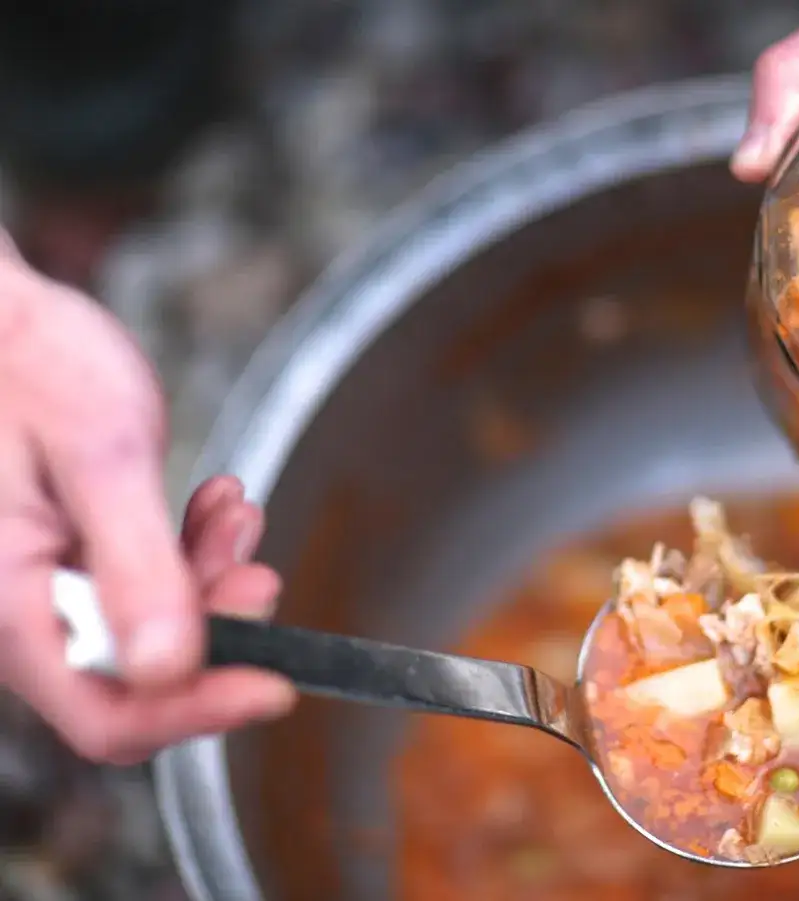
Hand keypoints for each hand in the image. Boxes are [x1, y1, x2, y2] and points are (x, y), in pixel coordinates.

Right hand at [0, 251, 293, 762]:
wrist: (3, 320)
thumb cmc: (30, 363)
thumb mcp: (101, 458)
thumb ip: (135, 565)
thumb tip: (170, 669)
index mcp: (10, 605)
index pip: (107, 716)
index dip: (200, 712)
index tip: (275, 685)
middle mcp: (20, 612)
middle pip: (137, 680)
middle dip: (215, 631)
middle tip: (262, 576)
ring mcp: (43, 588)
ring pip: (147, 631)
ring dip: (206, 580)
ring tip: (233, 515)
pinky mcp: (65, 561)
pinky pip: (136, 585)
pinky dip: (185, 552)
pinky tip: (212, 506)